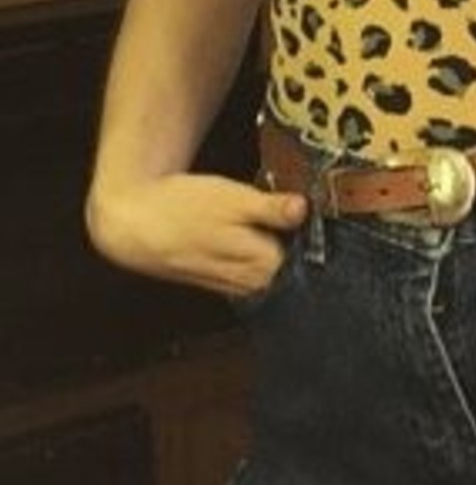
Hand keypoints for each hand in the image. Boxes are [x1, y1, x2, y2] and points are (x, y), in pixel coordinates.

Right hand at [86, 171, 308, 299]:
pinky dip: (264, 261)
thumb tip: (303, 210)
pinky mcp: (223, 282)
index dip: (320, 242)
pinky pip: (255, 276)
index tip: (332, 222)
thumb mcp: (230, 198)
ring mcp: (236, 285)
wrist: (135, 223)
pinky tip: (262, 240)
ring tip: (286, 229)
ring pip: (275, 276)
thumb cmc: (182, 207)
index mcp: (260, 265)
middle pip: (294, 272)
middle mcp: (251, 283)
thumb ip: (269, 208)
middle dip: (305, 250)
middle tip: (313, 222)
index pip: (309, 263)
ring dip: (284, 256)